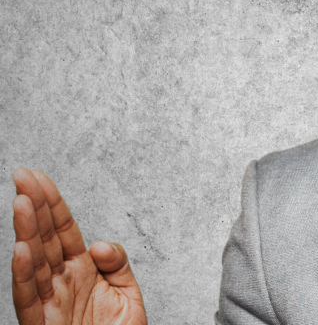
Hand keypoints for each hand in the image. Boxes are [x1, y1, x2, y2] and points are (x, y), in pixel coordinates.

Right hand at [11, 169, 147, 324]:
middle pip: (44, 238)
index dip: (51, 203)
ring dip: (26, 232)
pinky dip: (24, 274)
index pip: (62, 230)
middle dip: (34, 206)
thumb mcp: (129, 295)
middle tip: (22, 176)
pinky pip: (29, 298)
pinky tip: (21, 250)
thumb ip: (119, 264)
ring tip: (22, 204)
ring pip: (33, 263)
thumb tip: (100, 245)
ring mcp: (50, 302)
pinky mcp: (43, 324)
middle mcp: (61, 282)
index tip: (37, 177)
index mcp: (81, 270)